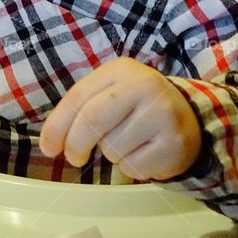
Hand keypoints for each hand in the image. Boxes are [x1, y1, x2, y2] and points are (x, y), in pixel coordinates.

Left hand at [39, 57, 202, 180]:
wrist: (189, 118)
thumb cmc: (135, 106)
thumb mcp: (109, 93)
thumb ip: (80, 109)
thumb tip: (50, 144)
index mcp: (120, 70)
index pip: (78, 98)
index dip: (57, 126)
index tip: (48, 148)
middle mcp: (144, 86)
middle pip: (92, 121)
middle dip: (75, 144)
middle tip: (73, 158)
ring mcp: (163, 115)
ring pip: (113, 148)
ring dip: (110, 154)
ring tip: (127, 142)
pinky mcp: (175, 144)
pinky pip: (134, 167)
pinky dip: (130, 167)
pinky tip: (144, 153)